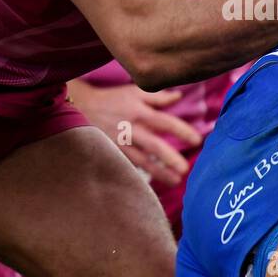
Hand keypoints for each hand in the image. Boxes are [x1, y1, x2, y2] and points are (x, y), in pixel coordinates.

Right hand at [65, 78, 201, 185]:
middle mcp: (131, 129)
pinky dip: (139, 175)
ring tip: (175, 181)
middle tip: (185, 169)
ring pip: (141, 161)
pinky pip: (128, 166)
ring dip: (159, 172)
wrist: (80, 108)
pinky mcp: (112, 153)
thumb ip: (158, 97)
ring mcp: (120, 143)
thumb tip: (179, 96)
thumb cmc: (112, 99)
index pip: (165, 122)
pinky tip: (152, 185)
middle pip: (153, 145)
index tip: (197, 140)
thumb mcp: (134, 92)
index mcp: (140, 112)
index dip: (181, 131)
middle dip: (170, 158)